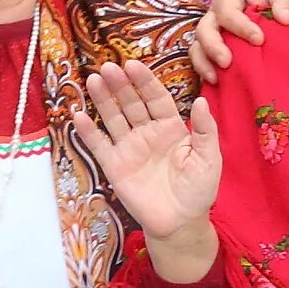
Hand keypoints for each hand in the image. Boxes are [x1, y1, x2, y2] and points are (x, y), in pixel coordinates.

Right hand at [70, 61, 222, 278]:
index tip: (133, 64)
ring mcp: (129, 148)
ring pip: (114, 118)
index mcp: (171, 128)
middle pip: (132, 103)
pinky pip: (99, 145)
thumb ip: (204, 130)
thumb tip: (201, 101)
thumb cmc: (199, 190)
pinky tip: (79, 115)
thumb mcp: (209, 158)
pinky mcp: (114, 166)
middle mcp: (147, 133)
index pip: (156, 98)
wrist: (180, 223)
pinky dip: (89, 131)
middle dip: (120, 85)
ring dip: (103, 99)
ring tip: (93, 79)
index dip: (145, 82)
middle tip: (108, 67)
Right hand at [190, 0, 288, 83]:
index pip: (227, 12)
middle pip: (204, 31)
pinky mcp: (214, 46)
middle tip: (227, 62)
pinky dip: (206, 71)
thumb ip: (284, 1)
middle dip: (213, 48)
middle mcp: (214, 14)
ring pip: (197, 47)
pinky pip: (202, 59)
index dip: (241, 27)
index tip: (259, 40)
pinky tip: (216, 85)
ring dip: (204, 63)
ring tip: (216, 79)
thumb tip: (286, 19)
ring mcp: (212, 31)